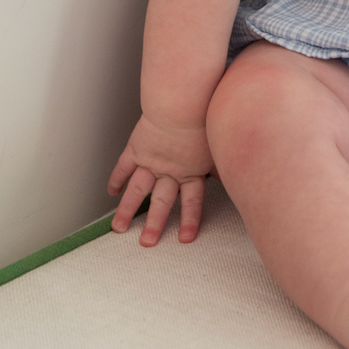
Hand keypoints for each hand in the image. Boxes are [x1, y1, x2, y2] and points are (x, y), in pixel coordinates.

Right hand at [108, 113, 213, 245]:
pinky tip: (111, 191)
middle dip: (154, 224)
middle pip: (162, 202)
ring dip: (126, 211)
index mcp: (191, 171)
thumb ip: (224, 161)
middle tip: (147, 242)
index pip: (192, 202)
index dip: (190, 220)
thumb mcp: (218, 143)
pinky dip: (116, 180)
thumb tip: (237, 171)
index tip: (185, 239)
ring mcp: (151, 161)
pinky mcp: (137, 149)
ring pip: (137, 191)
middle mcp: (170, 171)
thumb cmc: (205, 117)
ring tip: (118, 228)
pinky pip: (123, 168)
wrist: (182, 105)